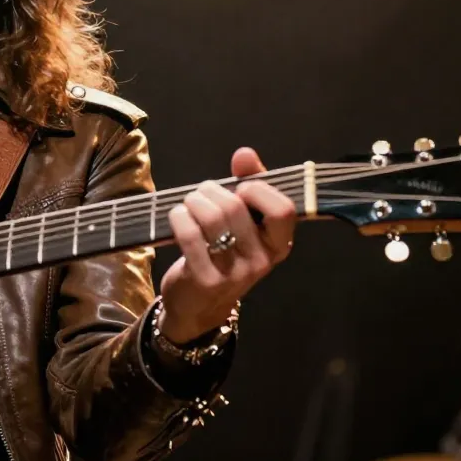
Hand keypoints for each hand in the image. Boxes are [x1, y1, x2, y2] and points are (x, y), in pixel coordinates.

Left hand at [157, 147, 296, 343]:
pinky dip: (179, 217)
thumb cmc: (224, 254)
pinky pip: (190, 234)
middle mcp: (262, 260)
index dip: (258, 188)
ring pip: (212, 217)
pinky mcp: (206, 280)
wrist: (199, 305)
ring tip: (189, 204)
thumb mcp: (244, 224)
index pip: (283, 209)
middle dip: (211, 190)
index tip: (240, 187)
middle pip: (236, 206)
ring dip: (193, 201)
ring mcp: (235, 273)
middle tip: (202, 194)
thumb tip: (245, 154)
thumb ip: (249, 185)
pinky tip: (177, 218)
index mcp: (279, 244)